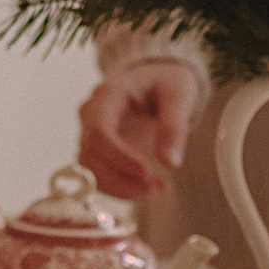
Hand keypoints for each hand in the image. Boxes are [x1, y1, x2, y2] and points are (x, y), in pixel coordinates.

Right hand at [77, 60, 203, 198]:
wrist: (155, 79)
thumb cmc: (166, 82)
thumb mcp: (178, 95)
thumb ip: (174, 126)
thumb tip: (170, 164)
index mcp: (107, 96)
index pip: (99, 132)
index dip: (119, 157)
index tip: (148, 173)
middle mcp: (91, 115)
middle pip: (90, 155)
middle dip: (122, 178)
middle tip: (158, 187)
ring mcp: (90, 134)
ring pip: (89, 171)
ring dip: (120, 187)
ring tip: (157, 189)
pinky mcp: (97, 151)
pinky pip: (97, 176)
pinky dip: (120, 188)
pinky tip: (148, 188)